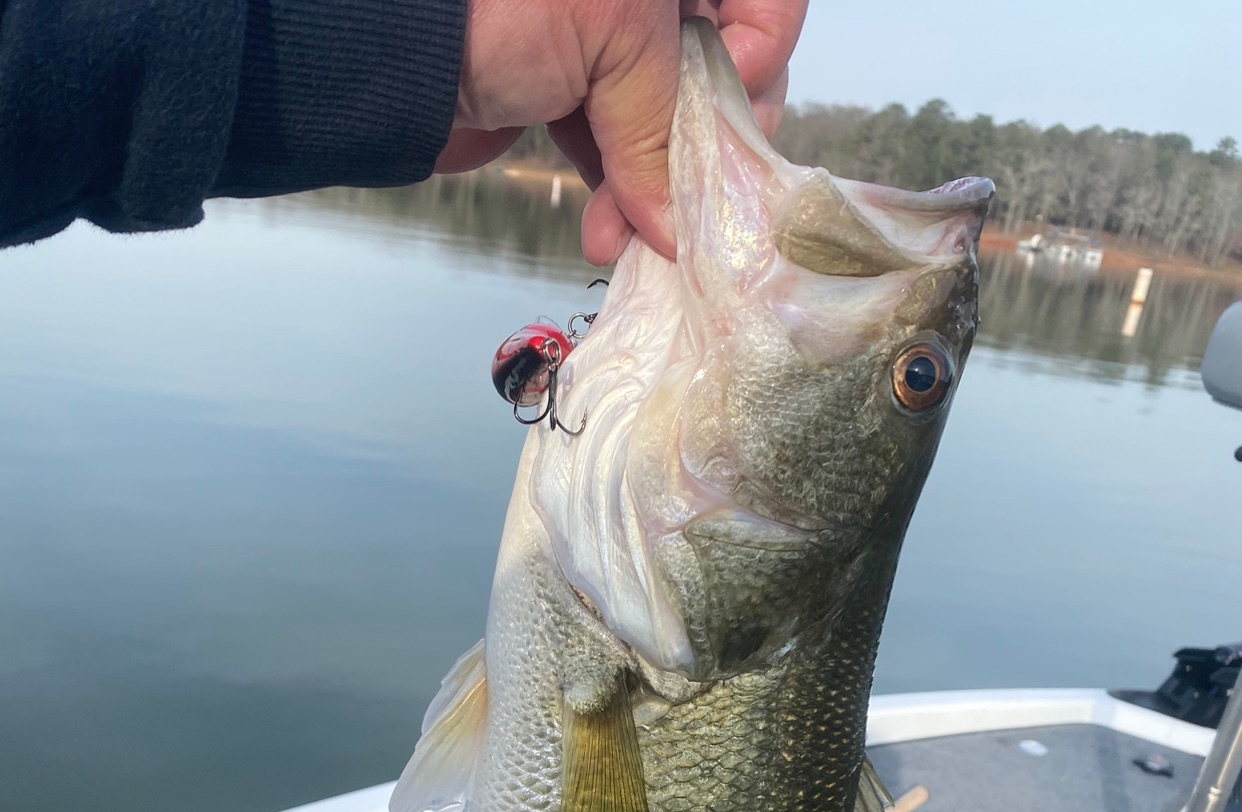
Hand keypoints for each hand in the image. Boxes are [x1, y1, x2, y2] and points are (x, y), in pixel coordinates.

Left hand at [435, 0, 806, 263]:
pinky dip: (620, 196)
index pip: (766, 1)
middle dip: (711, 144)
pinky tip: (611, 235)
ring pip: (673, 121)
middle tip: (696, 199)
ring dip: (664, 188)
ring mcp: (606, 45)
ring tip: (638, 237)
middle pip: (728, 67)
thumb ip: (665, 125)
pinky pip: (621, 151)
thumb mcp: (614, 38)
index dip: (764, 52)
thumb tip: (682, 229)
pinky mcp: (566, 95)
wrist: (381, 45)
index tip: (732, 106)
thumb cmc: (499, 3)